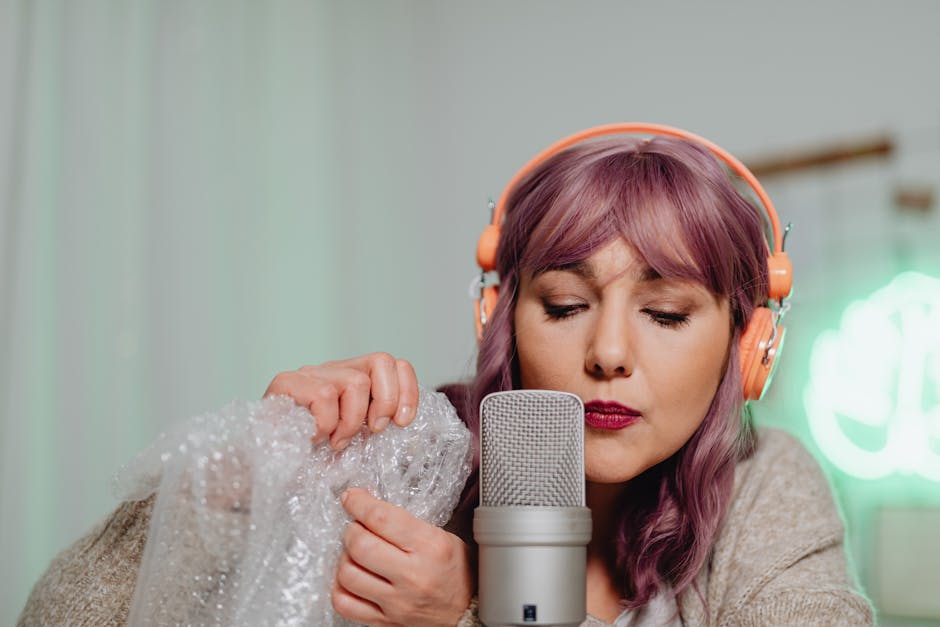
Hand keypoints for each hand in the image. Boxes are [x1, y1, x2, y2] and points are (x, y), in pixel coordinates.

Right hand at [264, 353, 417, 449]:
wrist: (259, 471)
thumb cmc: (310, 461)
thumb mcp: (356, 446)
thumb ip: (380, 432)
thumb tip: (416, 432)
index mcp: (353, 380)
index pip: (394, 365)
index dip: (407, 391)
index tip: (403, 422)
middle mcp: (333, 370)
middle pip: (381, 361)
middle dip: (387, 401)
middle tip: (372, 432)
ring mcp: (309, 374)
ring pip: (355, 382)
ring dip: (351, 422)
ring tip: (335, 442)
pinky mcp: (285, 383)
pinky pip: (324, 395)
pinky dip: (326, 424)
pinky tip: (314, 439)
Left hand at [333, 488, 471, 626]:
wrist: (468, 612)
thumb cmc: (457, 571)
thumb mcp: (444, 537)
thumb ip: (407, 523)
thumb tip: (368, 508)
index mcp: (430, 547)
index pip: (382, 518)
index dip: (358, 503)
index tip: (351, 497)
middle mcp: (413, 575)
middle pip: (360, 545)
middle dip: (351, 529)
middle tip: (357, 527)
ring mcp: (397, 602)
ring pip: (348, 574)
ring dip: (345, 557)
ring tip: (355, 553)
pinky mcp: (385, 621)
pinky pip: (345, 603)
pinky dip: (340, 587)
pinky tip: (352, 577)